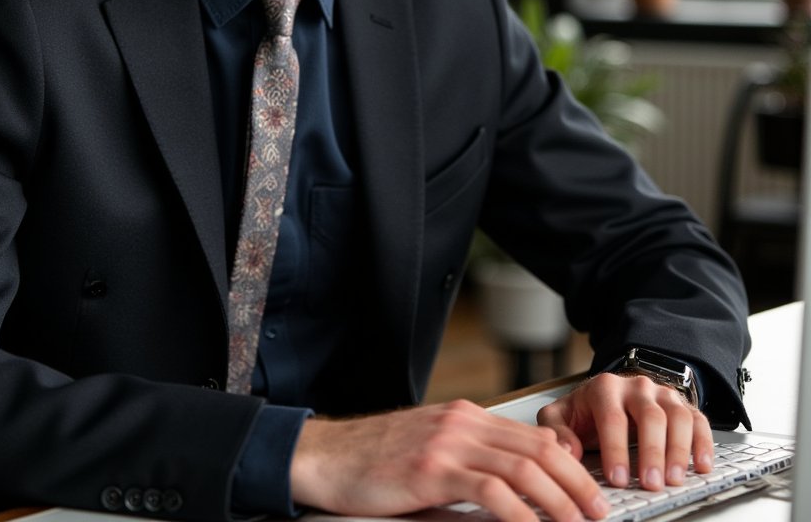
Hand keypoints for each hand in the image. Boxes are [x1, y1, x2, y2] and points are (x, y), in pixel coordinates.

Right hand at [290, 399, 609, 521]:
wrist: (328, 457)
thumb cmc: (376, 458)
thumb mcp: (433, 450)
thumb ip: (474, 458)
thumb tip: (520, 484)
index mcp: (466, 415)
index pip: (534, 435)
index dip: (571, 465)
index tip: (592, 493)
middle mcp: (463, 421)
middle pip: (539, 447)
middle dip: (578, 483)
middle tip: (600, 513)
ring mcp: (448, 442)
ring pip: (523, 465)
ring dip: (559, 500)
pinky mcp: (432, 467)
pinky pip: (490, 489)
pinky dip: (521, 513)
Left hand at [537, 372, 714, 491]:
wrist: (610, 394)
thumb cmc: (586, 411)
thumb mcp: (561, 416)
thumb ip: (556, 430)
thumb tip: (567, 450)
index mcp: (604, 388)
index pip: (612, 417)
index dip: (615, 449)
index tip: (618, 478)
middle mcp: (635, 386)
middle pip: (649, 415)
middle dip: (651, 452)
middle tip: (650, 483)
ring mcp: (662, 394)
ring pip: (677, 416)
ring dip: (678, 450)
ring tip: (674, 480)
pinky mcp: (682, 406)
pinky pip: (698, 420)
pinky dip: (704, 443)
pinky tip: (702, 466)